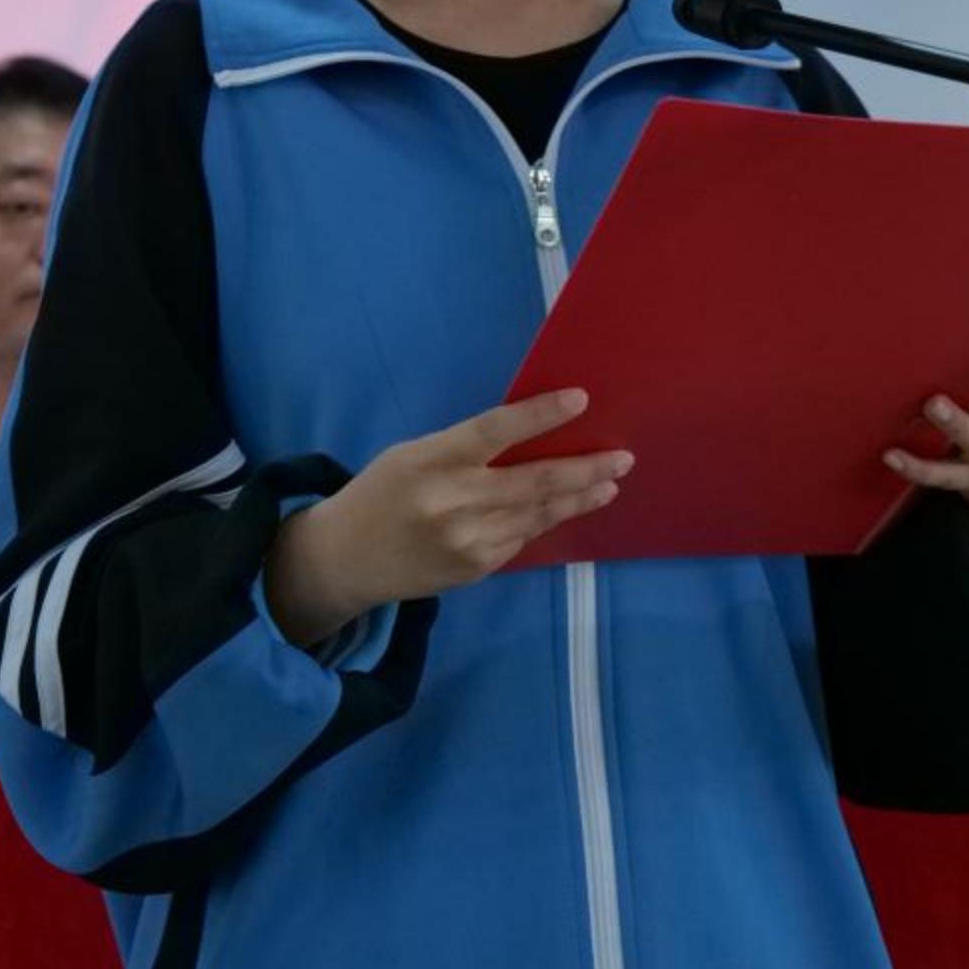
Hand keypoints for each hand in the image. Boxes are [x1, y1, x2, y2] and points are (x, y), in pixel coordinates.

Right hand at [264, 388, 631, 646]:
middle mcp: (452, 503)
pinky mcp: (476, 570)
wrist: (345, 560)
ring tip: (610, 482)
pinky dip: (546, 520)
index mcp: (431, 460)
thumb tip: (531, 438)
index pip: (494, 431)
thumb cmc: (383, 492)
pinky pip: (522, 539)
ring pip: (537, 515)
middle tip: (623, 457)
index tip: (581, 399)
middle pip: (532, 481)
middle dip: (584, 469)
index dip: (540, 415)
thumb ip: (465, 449)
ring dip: (578, 498)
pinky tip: (567, 507)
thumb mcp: (413, 455)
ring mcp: (467, 542)